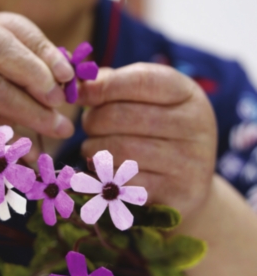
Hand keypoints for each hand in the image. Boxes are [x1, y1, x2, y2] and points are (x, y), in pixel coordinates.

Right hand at [0, 12, 74, 184]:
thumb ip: (28, 79)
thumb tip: (71, 81)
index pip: (12, 28)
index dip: (43, 49)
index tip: (67, 76)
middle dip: (35, 73)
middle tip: (59, 101)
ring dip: (30, 112)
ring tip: (59, 129)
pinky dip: (6, 139)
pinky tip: (30, 152)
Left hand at [77, 63, 217, 218]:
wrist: (191, 181)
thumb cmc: (159, 128)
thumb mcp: (149, 98)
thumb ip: (115, 84)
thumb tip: (80, 82)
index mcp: (186, 93)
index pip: (140, 81)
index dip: (104, 86)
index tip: (81, 94)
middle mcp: (195, 125)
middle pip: (123, 116)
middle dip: (94, 120)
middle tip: (88, 125)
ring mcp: (189, 162)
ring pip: (120, 150)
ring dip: (94, 148)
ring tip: (92, 147)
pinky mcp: (178, 194)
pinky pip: (126, 182)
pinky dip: (105, 175)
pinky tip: (103, 170)